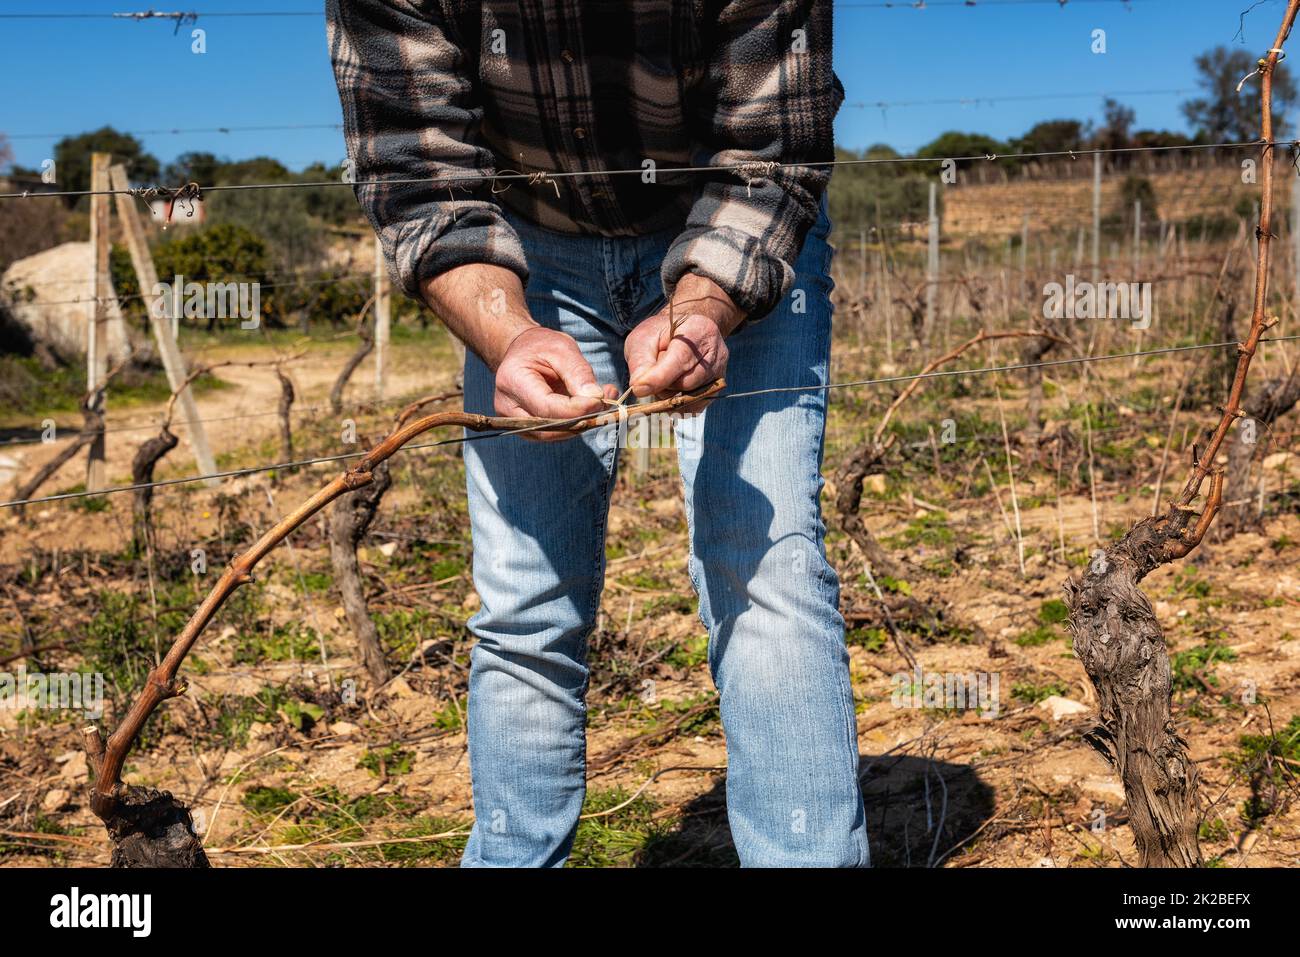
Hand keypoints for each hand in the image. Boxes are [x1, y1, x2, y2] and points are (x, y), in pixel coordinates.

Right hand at [495, 326, 617, 440]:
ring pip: (552, 435)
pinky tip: (591, 409)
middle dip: (581, 420)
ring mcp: (514, 420)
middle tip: (606, 404)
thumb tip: (596, 398)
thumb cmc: (541, 346)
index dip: (576, 409)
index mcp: (513, 381)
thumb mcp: (562, 349)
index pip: (546, 407)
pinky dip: (575, 424)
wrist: (523, 352)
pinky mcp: (526, 428)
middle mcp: (507, 406)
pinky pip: (553, 433)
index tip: (600, 401)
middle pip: (548, 427)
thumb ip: (578, 372)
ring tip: (602, 403)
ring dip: (581, 424)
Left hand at [625, 275, 741, 398]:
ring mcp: (719, 373)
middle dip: (663, 384)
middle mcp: (715, 352)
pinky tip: (673, 388)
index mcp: (698, 331)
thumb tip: (640, 388)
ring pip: (689, 397)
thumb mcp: (643, 339)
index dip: (659, 377)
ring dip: (670, 394)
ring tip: (666, 376)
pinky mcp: (716, 390)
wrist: (683, 334)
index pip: (680, 358)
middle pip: (685, 383)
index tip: (639, 388)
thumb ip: (640, 362)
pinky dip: (679, 402)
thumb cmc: (660, 336)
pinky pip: (694, 407)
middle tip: (653, 371)